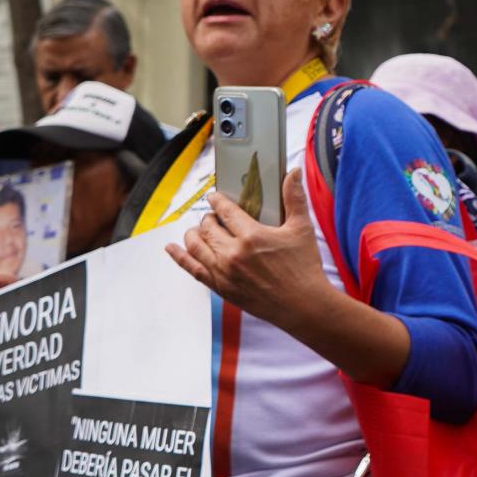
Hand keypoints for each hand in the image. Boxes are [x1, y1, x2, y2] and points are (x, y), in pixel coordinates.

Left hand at [168, 171, 325, 331]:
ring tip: (198, 230)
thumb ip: (294, 197)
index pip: (225, 211)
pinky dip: (180, 257)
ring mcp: (224, 273)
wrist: (303, 305)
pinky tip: (172, 248)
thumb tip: (294, 171)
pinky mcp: (221, 288)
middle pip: (207, 227)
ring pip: (196, 246)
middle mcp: (233, 254)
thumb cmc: (304, 267)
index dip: (217, 200)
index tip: (215, 197)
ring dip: (193, 233)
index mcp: (252, 236)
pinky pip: (193, 269)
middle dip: (208, 218)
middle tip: (213, 217)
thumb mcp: (302, 229)